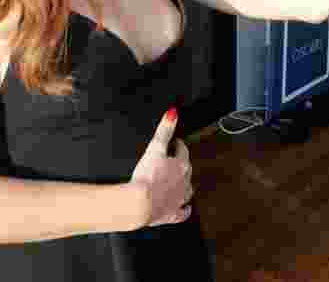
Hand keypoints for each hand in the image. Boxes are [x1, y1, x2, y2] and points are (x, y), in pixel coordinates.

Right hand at [131, 108, 193, 226]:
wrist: (140, 203)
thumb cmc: (146, 177)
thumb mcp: (154, 148)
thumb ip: (164, 130)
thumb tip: (173, 113)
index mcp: (181, 165)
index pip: (182, 151)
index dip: (177, 146)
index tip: (174, 143)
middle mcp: (184, 182)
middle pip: (186, 169)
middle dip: (181, 163)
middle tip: (174, 159)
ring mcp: (179, 199)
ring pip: (188, 190)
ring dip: (185, 184)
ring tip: (181, 180)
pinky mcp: (172, 214)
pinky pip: (183, 213)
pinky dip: (185, 210)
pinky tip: (186, 208)